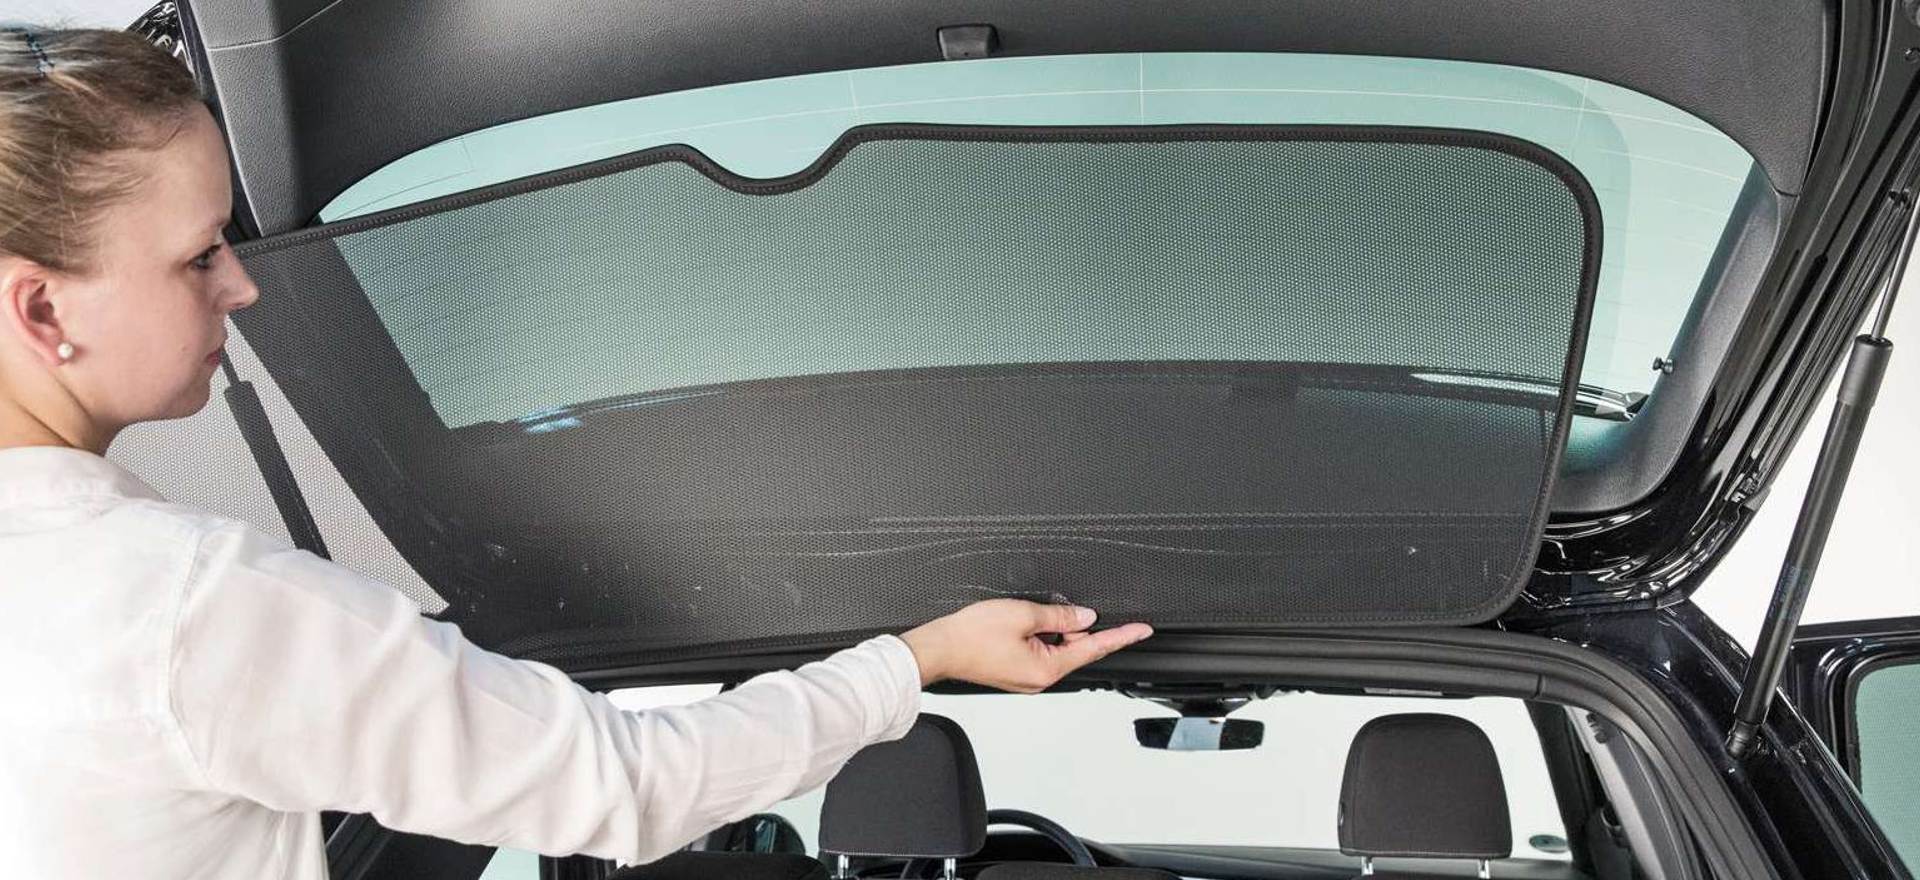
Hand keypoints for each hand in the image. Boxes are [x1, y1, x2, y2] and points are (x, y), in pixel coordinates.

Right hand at [899, 599, 1153, 691]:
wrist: (939, 648)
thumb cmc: (971, 635)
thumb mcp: (1023, 614)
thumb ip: (1060, 615)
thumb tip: (1084, 617)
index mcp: (1047, 668)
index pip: (1094, 648)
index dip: (1121, 636)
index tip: (1142, 630)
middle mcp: (1040, 678)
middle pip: (1075, 648)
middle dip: (1078, 626)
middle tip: (1066, 608)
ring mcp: (1027, 677)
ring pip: (1056, 649)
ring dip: (1057, 630)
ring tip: (1036, 614)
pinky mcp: (1015, 671)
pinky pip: (1040, 652)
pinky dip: (1044, 636)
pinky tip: (1032, 622)